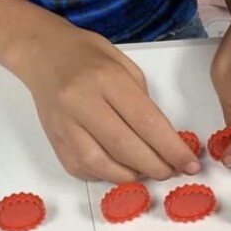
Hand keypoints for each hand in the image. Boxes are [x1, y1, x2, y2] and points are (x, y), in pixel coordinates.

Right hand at [9, 16, 200, 182]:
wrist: (42, 53)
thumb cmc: (87, 55)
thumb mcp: (124, 65)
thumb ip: (142, 102)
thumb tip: (161, 140)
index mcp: (106, 79)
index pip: (146, 122)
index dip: (171, 148)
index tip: (189, 163)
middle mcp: (82, 102)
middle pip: (126, 147)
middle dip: (156, 167)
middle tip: (172, 171)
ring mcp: (64, 124)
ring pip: (101, 165)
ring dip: (130, 176)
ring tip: (147, 172)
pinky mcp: (54, 140)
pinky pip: (82, 169)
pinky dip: (106, 175)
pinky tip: (119, 169)